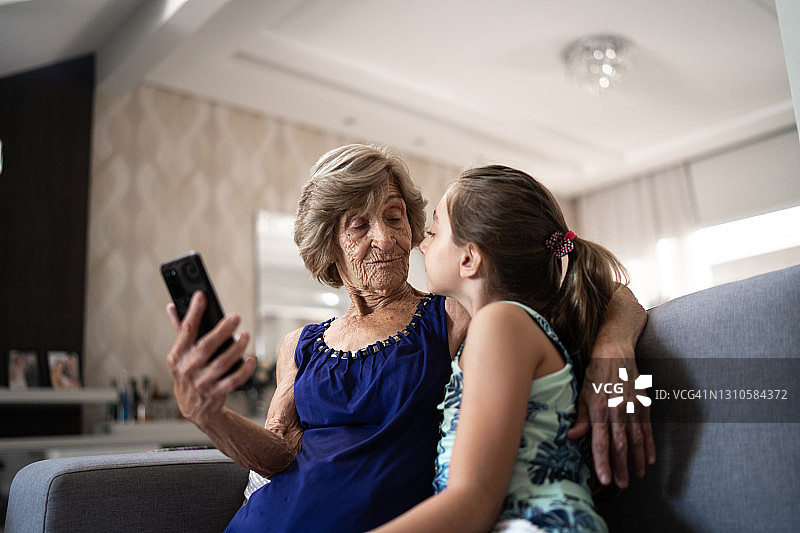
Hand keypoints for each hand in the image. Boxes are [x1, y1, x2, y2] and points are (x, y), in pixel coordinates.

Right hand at [166, 291, 254, 427]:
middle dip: (222, 331)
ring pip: (222, 363)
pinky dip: (244, 370)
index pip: (186, 331)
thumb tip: (173, 306)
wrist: (193, 408)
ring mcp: (201, 383)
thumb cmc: (188, 374)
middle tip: (236, 317)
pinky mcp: (216, 394)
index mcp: (177, 356)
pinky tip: (251, 359)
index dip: (194, 312)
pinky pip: (233, 380)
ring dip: (236, 348)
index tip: (202, 295)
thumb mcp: (180, 354)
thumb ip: (179, 330)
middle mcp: (188, 370)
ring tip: (246, 336)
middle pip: (206, 347)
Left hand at [567, 348, 655, 487]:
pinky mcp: (643, 405)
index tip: (604, 479)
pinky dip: (649, 445)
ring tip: (637, 476)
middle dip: (621, 468)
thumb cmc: (596, 374)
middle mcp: (617, 412)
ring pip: (636, 440)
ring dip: (637, 460)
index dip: (603, 462)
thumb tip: (572, 437)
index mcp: (599, 410)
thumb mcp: (583, 394)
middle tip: (622, 485)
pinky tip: (650, 459)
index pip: (601, 442)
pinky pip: (647, 429)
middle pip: (620, 446)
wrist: (616, 353)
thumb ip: (581, 418)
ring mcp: (632, 409)